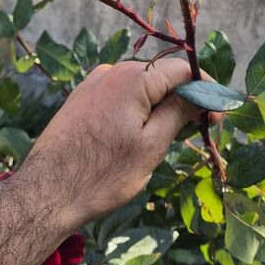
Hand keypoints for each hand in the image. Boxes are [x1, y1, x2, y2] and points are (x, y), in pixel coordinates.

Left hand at [21, 58, 205, 234]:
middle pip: (160, 77)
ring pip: (140, 89)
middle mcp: (110, 72)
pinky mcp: (80, 101)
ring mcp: (92, 85)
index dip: (206, 89)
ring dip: (160, 107)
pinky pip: (119, 98)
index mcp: (132, 77)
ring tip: (171, 139)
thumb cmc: (102, 174)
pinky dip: (137, 112)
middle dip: (184, 98)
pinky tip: (140, 137)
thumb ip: (179, 112)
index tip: (220, 115)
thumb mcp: (151, 145)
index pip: (182, 70)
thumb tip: (202, 93)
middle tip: (201, 130)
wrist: (45, 194)